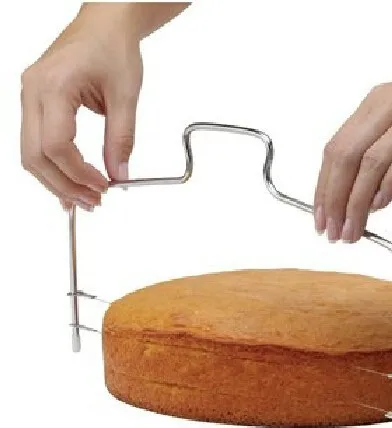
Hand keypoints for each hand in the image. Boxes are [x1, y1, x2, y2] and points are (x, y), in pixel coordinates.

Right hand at [20, 10, 142, 210]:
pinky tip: (69, 182)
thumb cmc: (113, 47)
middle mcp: (32, 91)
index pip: (56, 146)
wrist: (105, 24)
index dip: (79, 174)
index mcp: (53, 86)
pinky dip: (52, 166)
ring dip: (56, 181)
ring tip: (84, 198)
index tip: (104, 187)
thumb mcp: (125, 96)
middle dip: (64, 185)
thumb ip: (122, 139)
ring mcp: (29, 96)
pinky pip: (35, 141)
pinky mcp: (35, 102)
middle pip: (35, 156)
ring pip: (30, 153)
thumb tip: (119, 175)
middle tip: (92, 202)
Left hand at [313, 56, 391, 242]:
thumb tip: (372, 189)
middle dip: (331, 198)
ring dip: (355, 203)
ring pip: (369, 163)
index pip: (337, 147)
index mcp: (381, 101)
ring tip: (351, 230)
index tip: (321, 214)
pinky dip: (387, 187)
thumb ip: (391, 145)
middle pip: (344, 156)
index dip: (324, 185)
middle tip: (329, 230)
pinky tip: (380, 207)